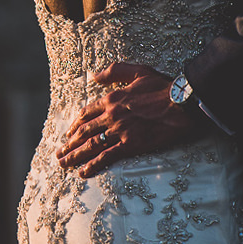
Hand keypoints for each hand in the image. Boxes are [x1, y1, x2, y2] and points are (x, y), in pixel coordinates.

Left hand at [56, 61, 206, 177]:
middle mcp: (111, 115)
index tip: (69, 134)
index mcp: (111, 98)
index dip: (75, 125)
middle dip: (69, 143)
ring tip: (64, 163)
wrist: (183, 102)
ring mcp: (120, 131)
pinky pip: (107, 156)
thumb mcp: (137, 71)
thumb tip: (94, 76)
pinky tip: (83, 172)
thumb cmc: (163, 86)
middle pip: (84, 131)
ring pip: (91, 145)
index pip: (86, 114)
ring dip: (75, 155)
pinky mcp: (131, 144)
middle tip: (59, 153)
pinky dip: (93, 165)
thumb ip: (114, 71)